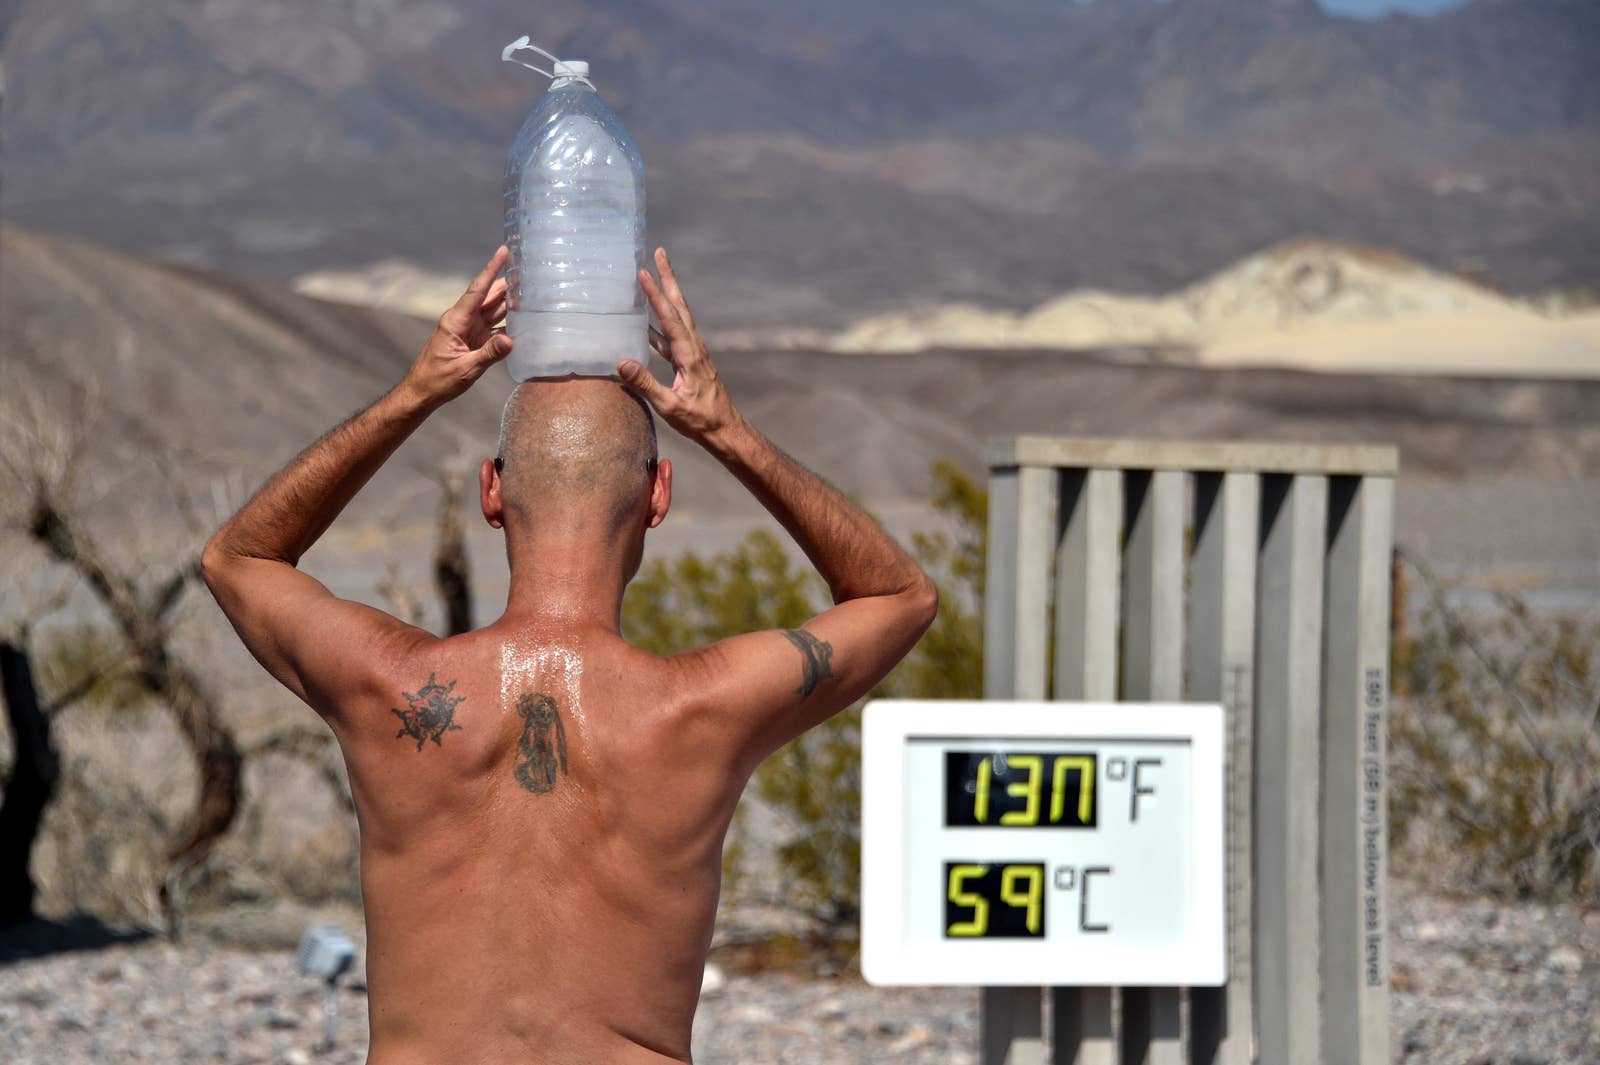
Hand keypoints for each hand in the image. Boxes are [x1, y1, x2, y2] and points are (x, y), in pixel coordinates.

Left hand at [401, 246, 512, 406]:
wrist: (422, 392)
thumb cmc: (437, 381)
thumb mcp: (464, 369)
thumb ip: (488, 354)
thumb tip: (510, 341)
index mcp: (456, 321)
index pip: (478, 290)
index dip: (491, 270)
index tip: (503, 251)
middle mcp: (463, 320)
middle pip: (489, 296)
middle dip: (507, 283)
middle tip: (528, 270)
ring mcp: (469, 330)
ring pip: (493, 310)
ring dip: (510, 301)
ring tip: (530, 289)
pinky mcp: (474, 340)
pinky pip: (494, 327)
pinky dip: (509, 322)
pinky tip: (524, 319)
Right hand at [619, 247, 739, 444]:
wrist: (724, 430)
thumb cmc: (700, 421)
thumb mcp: (670, 406)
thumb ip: (646, 385)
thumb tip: (622, 363)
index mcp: (689, 354)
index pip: (669, 317)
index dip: (656, 294)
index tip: (644, 272)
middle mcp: (693, 347)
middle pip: (678, 305)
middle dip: (668, 278)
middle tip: (659, 252)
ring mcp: (691, 353)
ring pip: (676, 316)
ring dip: (666, 295)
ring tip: (653, 275)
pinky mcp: (688, 362)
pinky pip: (670, 336)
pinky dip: (658, 323)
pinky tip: (645, 322)